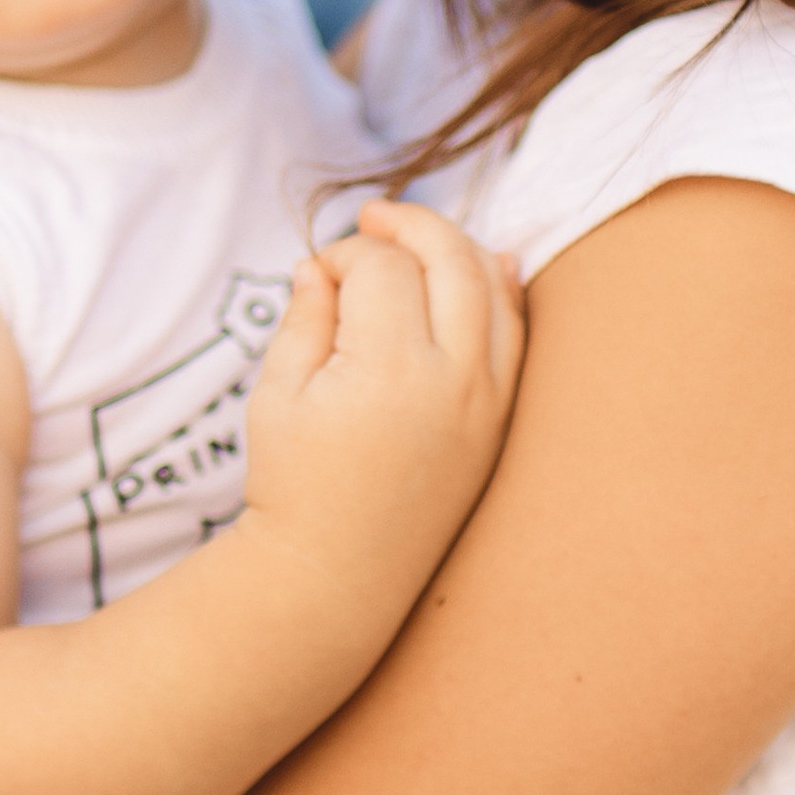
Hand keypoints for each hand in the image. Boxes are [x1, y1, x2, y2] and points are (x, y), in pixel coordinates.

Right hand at [241, 199, 525, 638]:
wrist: (339, 574)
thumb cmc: (294, 484)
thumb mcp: (278, 394)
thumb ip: (306, 317)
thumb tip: (324, 263)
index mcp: (388, 371)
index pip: (384, 268)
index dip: (346, 254)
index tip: (317, 274)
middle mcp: (452, 380)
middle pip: (452, 260)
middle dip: (411, 226)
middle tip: (372, 219)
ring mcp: (487, 401)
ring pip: (494, 289)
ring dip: (458, 248)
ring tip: (416, 240)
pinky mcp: (500, 420)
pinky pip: (516, 334)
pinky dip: (502, 291)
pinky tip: (488, 264)